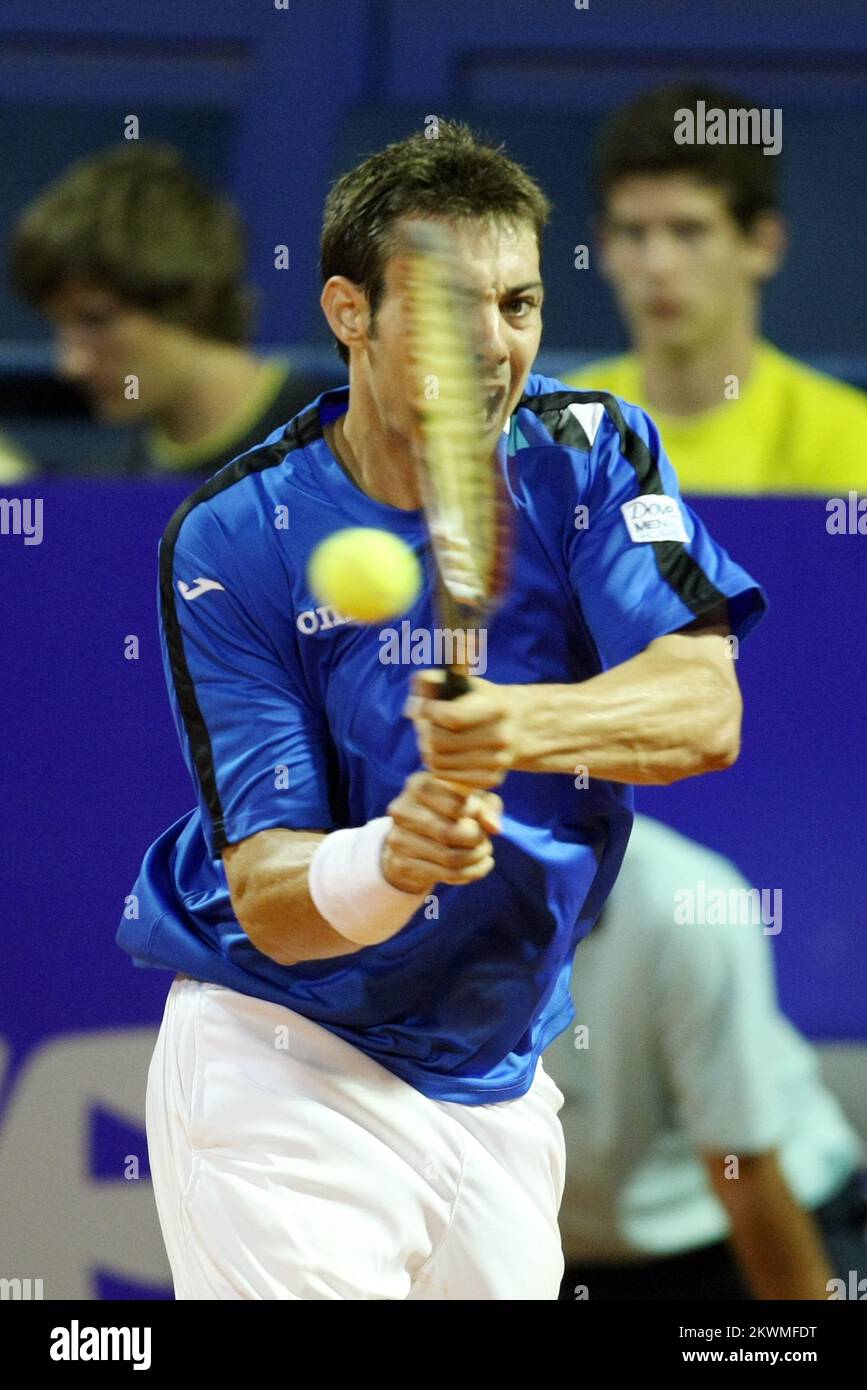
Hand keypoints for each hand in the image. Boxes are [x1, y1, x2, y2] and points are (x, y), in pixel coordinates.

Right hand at [382, 771, 503, 894]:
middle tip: (486, 840)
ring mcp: (398, 838)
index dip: (479, 814)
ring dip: (477, 858)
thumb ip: (489, 806)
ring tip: (485, 853)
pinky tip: (481, 865)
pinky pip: (446, 874)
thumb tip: (494, 827)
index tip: (481, 817)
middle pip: (451, 833)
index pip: (459, 805)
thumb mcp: (473, 799)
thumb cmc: (451, 809)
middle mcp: (402, 809)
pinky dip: (471, 873)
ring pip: (451, 858)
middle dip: (478, 840)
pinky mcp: (401, 864)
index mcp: (419, 784)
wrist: (412, 836)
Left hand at [402, 669, 522, 789]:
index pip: (451, 716)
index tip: (425, 706)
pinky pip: (443, 776)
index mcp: (497, 708)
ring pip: (436, 761)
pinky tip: (447, 753)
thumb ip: (431, 682)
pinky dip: (439, 765)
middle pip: (438, 741)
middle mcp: (501, 737)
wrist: (516, 727)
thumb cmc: (478, 701)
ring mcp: (498, 762)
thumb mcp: (460, 683)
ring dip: (428, 749)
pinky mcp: (490, 780)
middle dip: (426, 730)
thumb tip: (412, 707)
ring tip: (437, 738)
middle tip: (428, 724)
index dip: (429, 710)